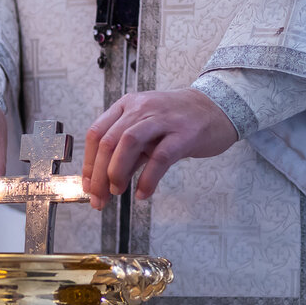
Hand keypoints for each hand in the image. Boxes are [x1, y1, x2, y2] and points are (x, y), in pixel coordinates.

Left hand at [82, 89, 237, 209]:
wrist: (217, 108)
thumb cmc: (177, 123)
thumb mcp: (146, 133)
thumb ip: (126, 154)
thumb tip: (103, 182)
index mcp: (127, 106)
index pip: (96, 134)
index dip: (88, 164)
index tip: (88, 187)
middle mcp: (141, 108)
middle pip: (108, 141)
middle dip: (99, 175)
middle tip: (99, 198)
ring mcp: (163, 119)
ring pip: (128, 143)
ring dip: (117, 172)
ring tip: (117, 192)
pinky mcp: (184, 134)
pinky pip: (160, 158)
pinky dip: (147, 179)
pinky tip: (143, 193)